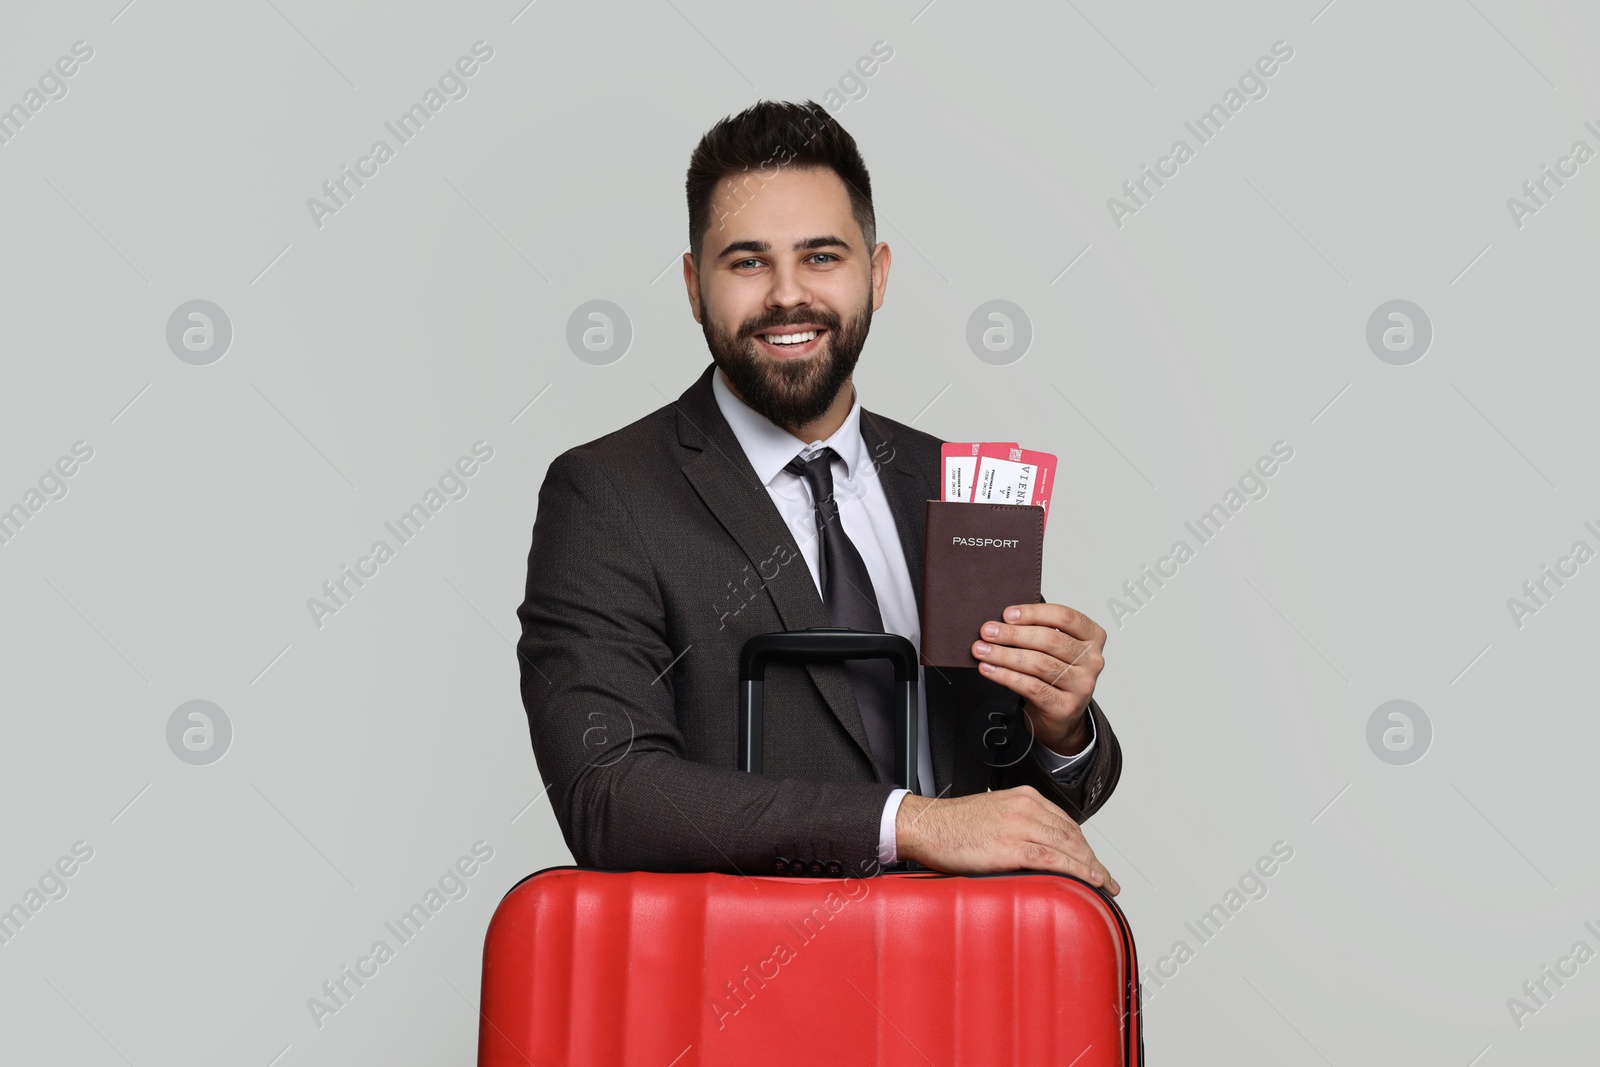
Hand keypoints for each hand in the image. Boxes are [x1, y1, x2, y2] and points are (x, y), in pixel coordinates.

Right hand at [895, 786, 1119, 893]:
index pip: (1066, 823)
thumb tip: (1039, 854)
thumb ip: (1019, 828)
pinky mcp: (1011, 845)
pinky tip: (1088, 881)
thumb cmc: (953, 826)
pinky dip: (1077, 871)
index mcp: (1024, 797)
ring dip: (1091, 867)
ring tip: (1103, 885)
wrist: (926, 825)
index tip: (1094, 862)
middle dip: (1093, 859)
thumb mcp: (993, 817)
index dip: (1085, 846)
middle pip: (1073, 835)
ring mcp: (1020, 825)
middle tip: (1106, 879)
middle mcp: (1026, 807)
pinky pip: (1053, 859)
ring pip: (1068, 846)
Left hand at [971, 603, 1106, 754]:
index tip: (1007, 614)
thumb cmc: (1054, 672)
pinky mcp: (1066, 706)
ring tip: (982, 651)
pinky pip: (1032, 687)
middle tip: (987, 632)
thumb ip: (1036, 631)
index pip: (1066, 617)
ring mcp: (1082, 685)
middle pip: (1050, 640)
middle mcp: (1092, 660)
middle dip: (1013, 634)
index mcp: (1092, 637)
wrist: (1061, 714)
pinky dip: (1006, 676)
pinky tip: (989, 669)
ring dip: (1005, 655)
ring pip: (1039, 664)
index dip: (1034, 613)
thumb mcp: (1052, 648)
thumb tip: (1000, 622)